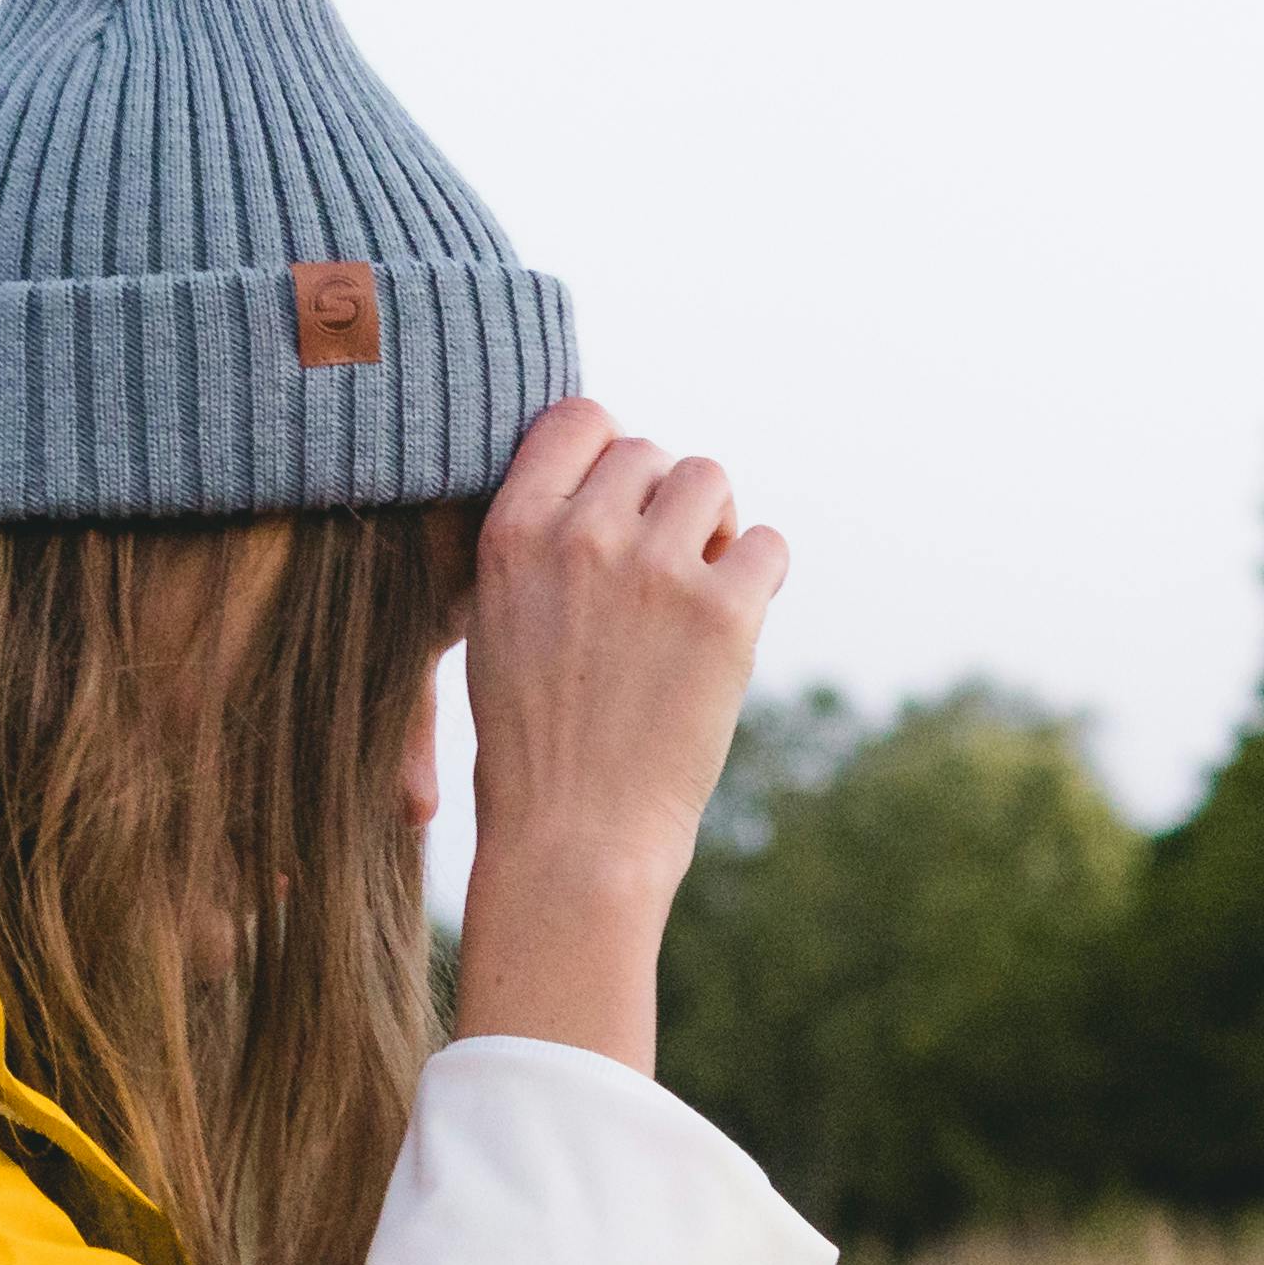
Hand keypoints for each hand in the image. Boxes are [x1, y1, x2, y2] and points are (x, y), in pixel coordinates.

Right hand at [454, 400, 788, 1074]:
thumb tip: (603, 480)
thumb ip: (540, 545)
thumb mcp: (496, 628)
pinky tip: (733, 626)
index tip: (617, 506)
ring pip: (710, 480)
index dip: (608, 453)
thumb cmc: (533, 750)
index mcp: (511, 534)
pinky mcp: (722, 613)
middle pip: (651, 452)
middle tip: (660, 576)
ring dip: (713, 527)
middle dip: (663, 503)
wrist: (574, 845)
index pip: (578, 419)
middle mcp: (580, 536)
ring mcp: (654, 570)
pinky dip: (759, 576)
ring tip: (697, 594)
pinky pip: (767, 543)